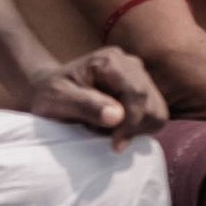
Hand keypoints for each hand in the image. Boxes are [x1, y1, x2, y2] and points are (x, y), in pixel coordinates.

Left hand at [3, 50, 168, 138]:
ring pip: (158, 110)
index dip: (131, 123)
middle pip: (152, 103)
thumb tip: (118, 116)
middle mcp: (130, 63)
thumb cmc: (48, 94)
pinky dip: (138, 127)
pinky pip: (153, 114)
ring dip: (137, 128)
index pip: (137, 93)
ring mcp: (139, 75)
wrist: (47, 89)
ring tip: (110, 131)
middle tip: (108, 138)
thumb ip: (86, 106)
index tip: (115, 144)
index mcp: (110, 61)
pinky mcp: (141, 88)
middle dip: (134, 127)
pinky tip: (116, 127)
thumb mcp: (57, 100)